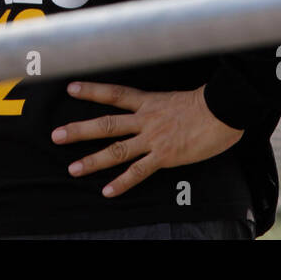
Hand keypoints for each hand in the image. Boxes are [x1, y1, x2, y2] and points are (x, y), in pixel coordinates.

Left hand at [51, 82, 244, 197]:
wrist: (225, 109)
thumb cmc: (209, 102)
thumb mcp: (179, 97)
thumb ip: (163, 106)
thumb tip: (161, 110)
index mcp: (149, 101)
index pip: (114, 93)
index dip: (92, 90)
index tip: (70, 88)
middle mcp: (146, 119)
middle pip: (106, 124)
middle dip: (79, 130)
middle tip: (56, 136)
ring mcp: (154, 138)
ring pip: (116, 150)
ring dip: (93, 160)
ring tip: (73, 169)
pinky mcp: (165, 156)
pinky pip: (139, 172)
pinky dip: (122, 183)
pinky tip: (107, 191)